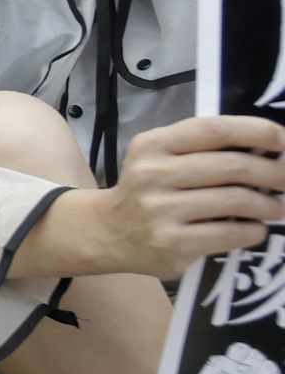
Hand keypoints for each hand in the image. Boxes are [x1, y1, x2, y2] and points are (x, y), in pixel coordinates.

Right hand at [93, 116, 284, 277]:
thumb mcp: (159, 158)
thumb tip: (265, 149)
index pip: (213, 130)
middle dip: (274, 172)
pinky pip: (229, 234)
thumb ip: (200, 149)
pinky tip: (255, 229)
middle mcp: (153, 174)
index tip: (284, 139)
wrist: (107, 232)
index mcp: (153, 145)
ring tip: (277, 208)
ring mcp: (160, 211)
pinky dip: (253, 231)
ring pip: (236, 200)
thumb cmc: (146, 190)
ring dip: (268, 205)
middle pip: (232, 166)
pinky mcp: (172, 244)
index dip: (257, 131)